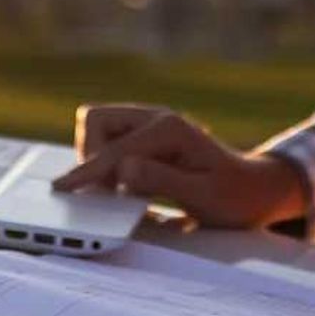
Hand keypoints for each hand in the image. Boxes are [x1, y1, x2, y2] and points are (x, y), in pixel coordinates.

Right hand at [55, 105, 305, 228]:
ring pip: (98, 128)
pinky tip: (123, 187)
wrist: (253, 190)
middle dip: (91, 155)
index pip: (114, 150)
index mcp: (169, 129)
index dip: (87, 172)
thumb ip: (163, 182)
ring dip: (98, 158)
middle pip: (96, 121)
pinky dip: (106, 162)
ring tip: (117, 191)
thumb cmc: (232, 197)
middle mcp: (156, 119)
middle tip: (106, 191)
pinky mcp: (145, 139)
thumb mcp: (203, 197)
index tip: (61, 188)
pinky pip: (109, 142)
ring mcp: (149, 126)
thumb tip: (124, 170)